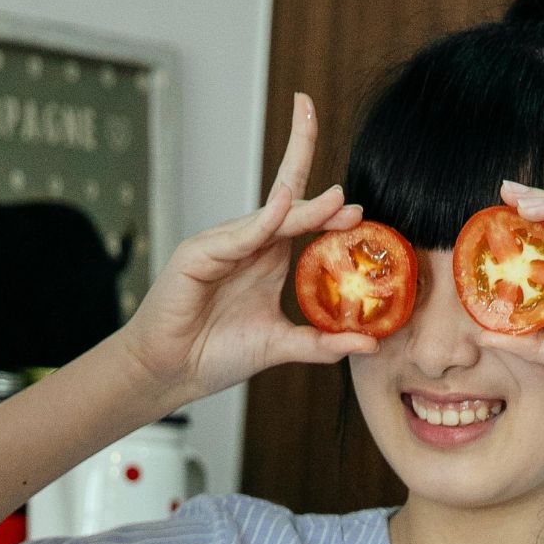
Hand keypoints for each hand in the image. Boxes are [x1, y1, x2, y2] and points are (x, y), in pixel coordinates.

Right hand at [120, 94, 377, 404]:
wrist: (172, 373)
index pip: (302, 215)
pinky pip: (237, 236)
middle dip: (311, 171)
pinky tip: (285, 210)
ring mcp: (224, 244)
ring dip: (305, 209)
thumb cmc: (215, 354)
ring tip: (338, 202)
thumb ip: (321, 343)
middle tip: (351, 188)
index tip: (361, 212)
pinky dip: (261, 223)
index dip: (327, 203)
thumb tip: (371, 343)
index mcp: (269, 257)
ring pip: (270, 216)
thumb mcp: (279, 346)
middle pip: (286, 194)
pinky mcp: (199, 254)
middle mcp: (249, 242)